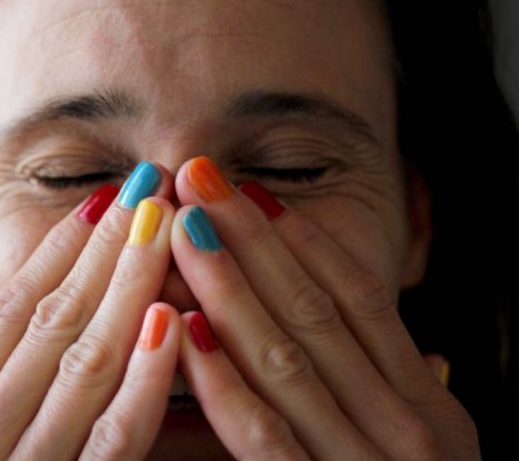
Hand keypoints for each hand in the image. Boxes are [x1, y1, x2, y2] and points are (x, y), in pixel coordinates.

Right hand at [0, 163, 182, 459]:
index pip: (10, 310)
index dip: (57, 250)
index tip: (100, 202)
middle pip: (55, 317)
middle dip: (107, 244)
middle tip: (146, 184)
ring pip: (89, 359)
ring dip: (131, 284)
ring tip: (165, 223)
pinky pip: (117, 436)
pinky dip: (146, 378)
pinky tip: (174, 319)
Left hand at [170, 156, 478, 459]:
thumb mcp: (431, 447)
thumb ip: (412, 397)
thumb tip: (430, 357)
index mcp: (426, 405)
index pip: (361, 302)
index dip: (306, 242)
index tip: (255, 192)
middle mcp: (403, 427)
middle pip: (314, 313)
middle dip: (251, 238)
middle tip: (200, 178)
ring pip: (284, 357)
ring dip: (227, 285)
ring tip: (184, 227)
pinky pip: (262, 433)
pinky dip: (221, 378)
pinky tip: (179, 326)